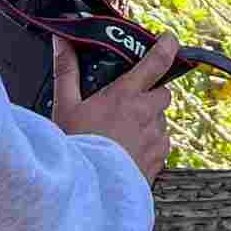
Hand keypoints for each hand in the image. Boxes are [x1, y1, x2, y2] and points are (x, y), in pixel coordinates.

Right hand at [50, 30, 175, 181]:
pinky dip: (150, 143)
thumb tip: (62, 41)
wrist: (85, 192)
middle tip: (130, 102)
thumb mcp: (65, 106)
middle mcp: (146, 114)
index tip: (168, 39)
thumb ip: (67, 71)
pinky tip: (129, 150)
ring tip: (123, 132)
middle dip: (151, 93)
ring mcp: (155, 139)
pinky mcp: (158, 161)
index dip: (167, 46)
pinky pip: (162, 145)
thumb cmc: (74, 147)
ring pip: (162, 120)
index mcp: (126, 96)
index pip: (157, 61)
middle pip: (163, 92)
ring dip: (149, 120)